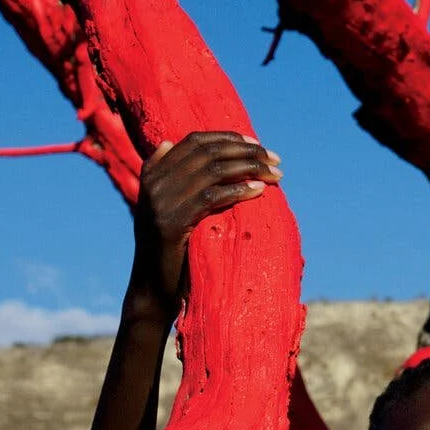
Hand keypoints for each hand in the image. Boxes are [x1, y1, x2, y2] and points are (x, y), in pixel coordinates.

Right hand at [130, 131, 280, 309]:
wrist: (153, 291)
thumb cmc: (170, 252)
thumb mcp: (167, 210)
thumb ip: (170, 180)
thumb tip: (168, 142)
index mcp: (153, 174)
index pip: (193, 141)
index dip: (227, 138)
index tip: (256, 144)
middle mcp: (154, 183)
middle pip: (207, 152)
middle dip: (245, 151)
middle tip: (274, 157)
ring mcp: (161, 202)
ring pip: (213, 170)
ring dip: (250, 167)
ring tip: (276, 173)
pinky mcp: (172, 222)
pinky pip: (212, 197)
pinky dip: (239, 190)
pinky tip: (260, 189)